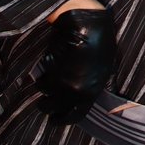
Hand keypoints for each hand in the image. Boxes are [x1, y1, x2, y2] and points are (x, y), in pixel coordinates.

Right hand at [35, 7, 117, 124]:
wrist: (88, 24)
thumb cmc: (100, 44)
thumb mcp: (103, 70)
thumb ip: (92, 88)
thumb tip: (82, 101)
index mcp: (91, 93)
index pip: (74, 116)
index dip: (62, 120)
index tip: (54, 119)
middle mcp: (76, 91)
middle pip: (51, 107)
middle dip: (46, 104)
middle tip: (44, 101)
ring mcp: (61, 80)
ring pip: (44, 90)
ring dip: (44, 84)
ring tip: (51, 73)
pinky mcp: (50, 69)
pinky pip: (41, 77)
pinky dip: (42, 72)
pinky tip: (51, 62)